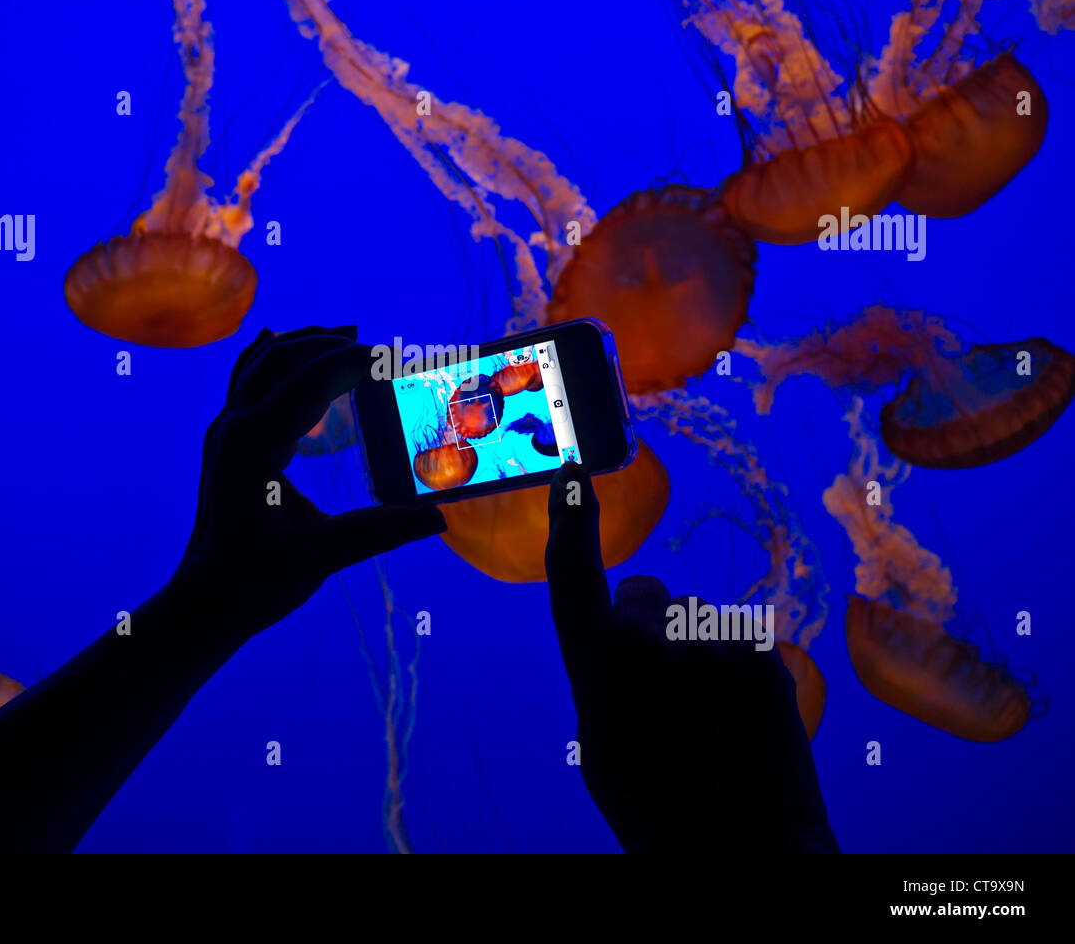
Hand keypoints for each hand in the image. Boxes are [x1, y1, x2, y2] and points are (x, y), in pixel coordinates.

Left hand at [177, 325, 445, 638]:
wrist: (204, 601)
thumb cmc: (255, 582)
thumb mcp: (320, 557)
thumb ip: (378, 532)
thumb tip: (436, 517)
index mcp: (254, 445)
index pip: (310, 380)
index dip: (355, 362)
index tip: (395, 357)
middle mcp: (234, 427)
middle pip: (283, 358)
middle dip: (332, 345)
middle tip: (380, 349)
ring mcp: (225, 431)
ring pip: (261, 362)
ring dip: (303, 343)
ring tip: (346, 336)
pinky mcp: (226, 441)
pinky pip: (246, 379)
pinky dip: (270, 357)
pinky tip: (279, 343)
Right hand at [545, 460, 837, 852]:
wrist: (746, 853)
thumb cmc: (658, 808)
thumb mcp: (600, 744)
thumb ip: (602, 674)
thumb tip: (619, 638)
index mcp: (598, 661)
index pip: (573, 572)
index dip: (569, 520)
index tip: (572, 477)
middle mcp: (654, 638)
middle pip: (643, 598)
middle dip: (645, 629)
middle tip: (659, 697)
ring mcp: (714, 641)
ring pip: (692, 621)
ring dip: (694, 654)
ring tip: (706, 723)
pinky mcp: (762, 653)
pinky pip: (732, 639)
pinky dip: (730, 667)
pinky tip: (737, 719)